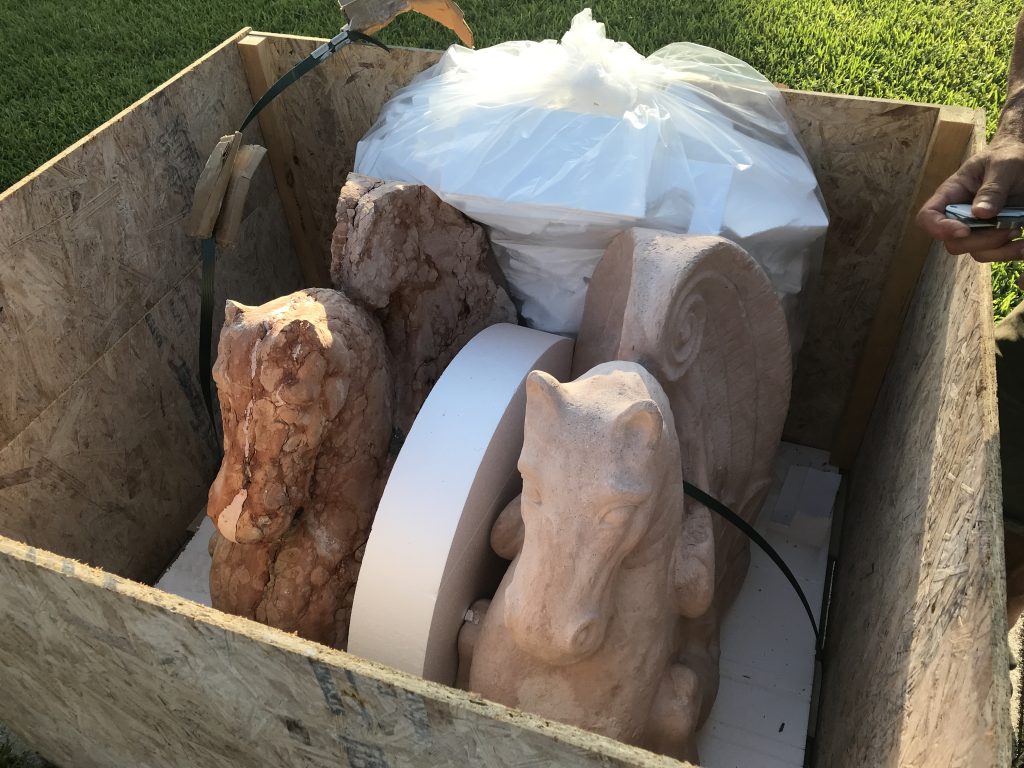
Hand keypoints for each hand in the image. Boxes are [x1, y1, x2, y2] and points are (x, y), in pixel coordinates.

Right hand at [916, 135, 1023, 261]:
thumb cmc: (1009, 156)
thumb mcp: (1004, 165)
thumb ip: (992, 188)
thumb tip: (979, 213)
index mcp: (952, 194)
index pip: (928, 217)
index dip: (939, 228)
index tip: (964, 231)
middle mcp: (959, 215)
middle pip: (954, 242)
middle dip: (980, 241)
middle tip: (1008, 228)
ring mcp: (977, 228)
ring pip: (976, 252)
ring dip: (999, 249)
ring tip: (1019, 231)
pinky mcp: (994, 235)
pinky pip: (995, 253)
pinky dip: (1010, 252)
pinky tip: (1023, 244)